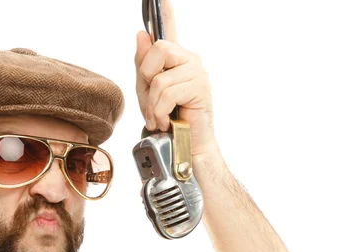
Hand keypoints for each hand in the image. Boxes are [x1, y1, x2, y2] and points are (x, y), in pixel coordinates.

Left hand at [134, 0, 215, 156]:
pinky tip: (167, 121)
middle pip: (157, 49)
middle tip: (151, 102)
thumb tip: (141, 34)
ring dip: (152, 104)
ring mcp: (197, 72)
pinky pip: (167, 92)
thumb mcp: (148, 92)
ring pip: (159, 78)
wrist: (188, 147)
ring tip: (159, 118)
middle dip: (145, 80)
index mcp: (176, 59)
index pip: (169, 28)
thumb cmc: (169, 120)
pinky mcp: (200, 87)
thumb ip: (143, 65)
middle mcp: (189, 59)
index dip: (165, 11)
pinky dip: (161, 111)